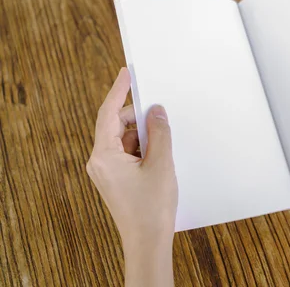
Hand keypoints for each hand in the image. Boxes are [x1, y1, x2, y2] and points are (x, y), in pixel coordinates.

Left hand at [87, 68, 176, 286]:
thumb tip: (156, 111)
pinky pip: (127, 153)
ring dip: (143, 135)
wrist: (148, 242)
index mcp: (104, 156)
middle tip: (160, 115)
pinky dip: (143, 148)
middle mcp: (100, 162)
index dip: (118, 90)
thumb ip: (159, 132)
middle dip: (138, 118)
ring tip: (164, 143)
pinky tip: (160, 155)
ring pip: (124, 139)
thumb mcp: (161, 163)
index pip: (108, 113)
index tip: (126, 72)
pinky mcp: (116, 179)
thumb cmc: (152, 208)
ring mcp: (107, 172)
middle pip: (116, 125)